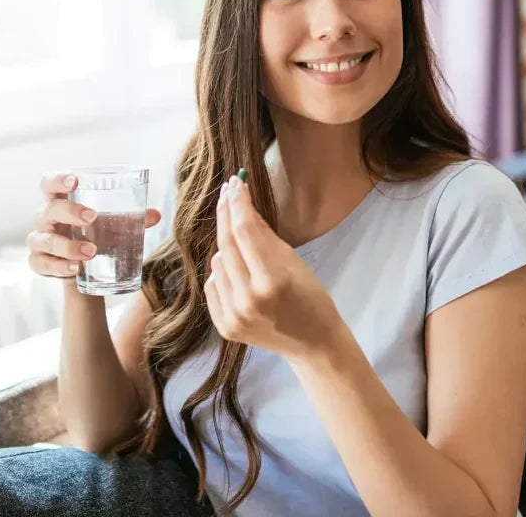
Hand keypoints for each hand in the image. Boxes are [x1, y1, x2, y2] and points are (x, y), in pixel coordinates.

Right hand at [27, 172, 162, 280]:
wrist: (84, 269)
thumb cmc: (96, 235)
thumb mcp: (113, 225)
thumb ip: (132, 219)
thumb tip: (156, 214)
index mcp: (60, 200)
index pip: (48, 183)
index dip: (58, 179)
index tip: (76, 180)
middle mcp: (45, 218)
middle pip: (49, 209)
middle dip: (69, 212)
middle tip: (92, 218)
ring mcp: (39, 241)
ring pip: (45, 240)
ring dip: (68, 246)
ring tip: (91, 252)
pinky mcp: (38, 262)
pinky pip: (42, 264)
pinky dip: (59, 267)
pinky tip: (75, 269)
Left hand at [205, 174, 344, 359]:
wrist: (313, 344)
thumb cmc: (310, 297)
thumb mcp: (293, 261)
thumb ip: (263, 235)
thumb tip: (242, 204)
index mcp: (271, 281)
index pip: (244, 231)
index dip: (238, 203)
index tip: (235, 182)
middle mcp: (247, 300)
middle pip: (225, 245)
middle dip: (226, 214)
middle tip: (228, 192)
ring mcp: (233, 316)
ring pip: (217, 263)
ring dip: (227, 249)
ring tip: (247, 252)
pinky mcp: (224, 327)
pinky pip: (212, 285)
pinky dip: (222, 273)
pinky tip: (237, 275)